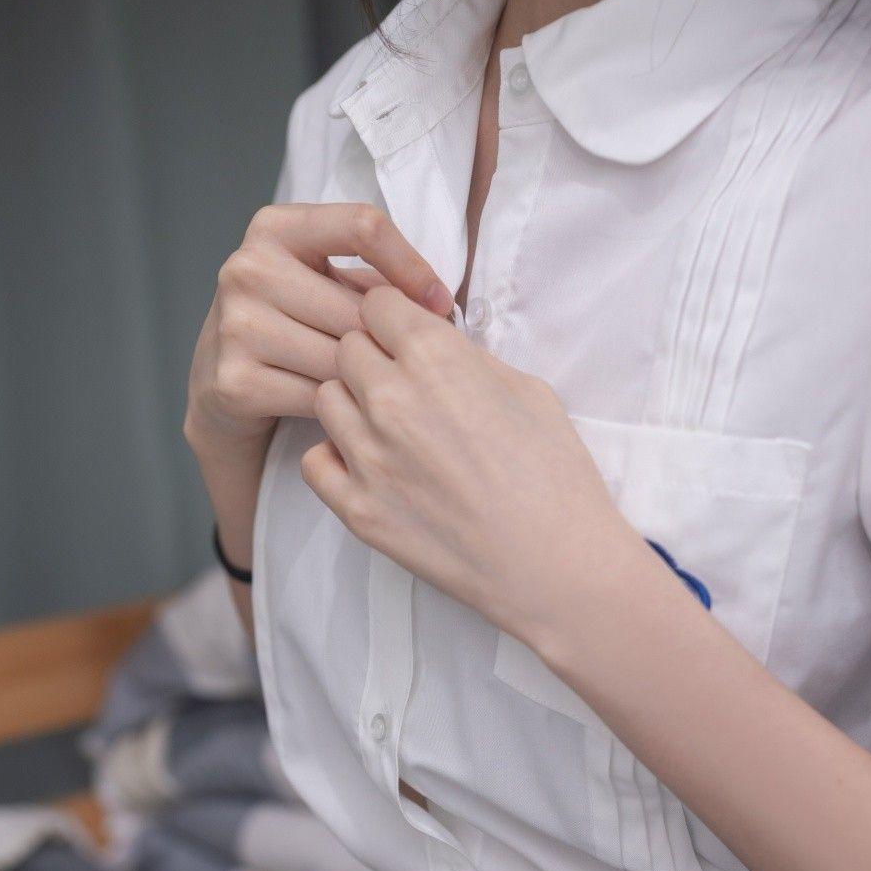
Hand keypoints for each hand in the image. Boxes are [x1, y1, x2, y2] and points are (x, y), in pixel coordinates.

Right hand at [185, 205, 452, 595]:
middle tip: (415, 364)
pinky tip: (350, 411)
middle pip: (357, 307)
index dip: (412, 265)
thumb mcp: (322, 282)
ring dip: (370, 379)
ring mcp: (237, 326)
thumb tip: (437, 303)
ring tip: (381, 389)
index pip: (362, 226)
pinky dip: (344, 408)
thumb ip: (370, 280)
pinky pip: (319, 398)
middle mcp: (247, 269)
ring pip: (341, 357)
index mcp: (274, 228)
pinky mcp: (235, 381)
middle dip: (392, 340)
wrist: (222, 385)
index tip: (440, 302)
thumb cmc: (292, 327)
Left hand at [303, 285, 640, 646]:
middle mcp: (390, 399)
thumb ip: (468, 359)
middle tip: (405, 387)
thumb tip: (437, 346)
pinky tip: (371, 467)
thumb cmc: (555, 477)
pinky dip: (336, 458)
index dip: (395, 319)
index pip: (377, 304)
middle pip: (346, 349)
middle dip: (373, 359)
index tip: (408, 338)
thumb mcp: (528, 391)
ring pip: (326, 400)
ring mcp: (367, 457)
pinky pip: (315, 461)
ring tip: (392, 430)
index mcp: (435, 358)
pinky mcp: (357, 508)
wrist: (556, 565)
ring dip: (353, 406)